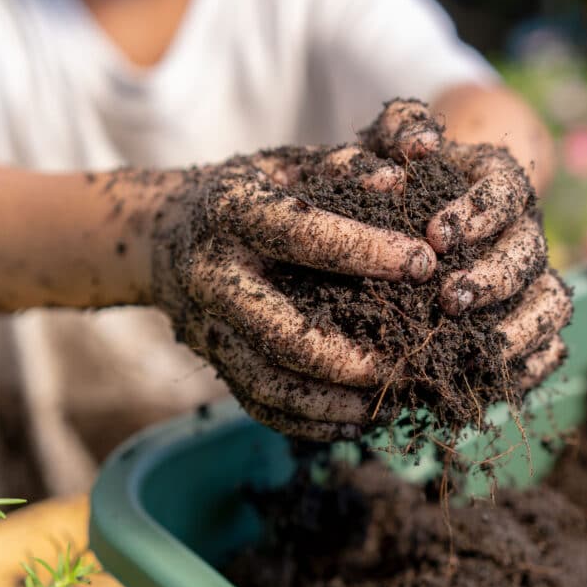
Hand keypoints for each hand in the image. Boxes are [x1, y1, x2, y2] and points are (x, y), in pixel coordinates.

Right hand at [150, 146, 436, 440]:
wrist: (162, 236)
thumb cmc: (251, 192)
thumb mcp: (290, 164)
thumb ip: (344, 166)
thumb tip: (400, 179)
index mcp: (231, 210)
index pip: (301, 233)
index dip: (367, 250)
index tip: (424, 264)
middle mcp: (211, 273)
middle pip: (279, 330)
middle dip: (350, 353)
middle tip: (409, 357)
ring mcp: (206, 324)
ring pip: (269, 382)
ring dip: (334, 402)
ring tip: (392, 401)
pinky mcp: (212, 360)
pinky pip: (259, 403)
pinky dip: (309, 421)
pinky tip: (357, 421)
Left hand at [365, 100, 572, 389]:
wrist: (426, 209)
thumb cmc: (406, 173)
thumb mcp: (396, 137)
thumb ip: (403, 126)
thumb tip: (421, 145)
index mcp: (501, 183)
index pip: (505, 192)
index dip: (479, 214)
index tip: (436, 236)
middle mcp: (525, 230)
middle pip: (529, 255)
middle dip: (494, 279)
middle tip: (449, 300)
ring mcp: (533, 278)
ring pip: (552, 304)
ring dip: (521, 330)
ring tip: (479, 354)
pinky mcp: (530, 318)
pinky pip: (550, 347)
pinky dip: (530, 367)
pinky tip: (490, 382)